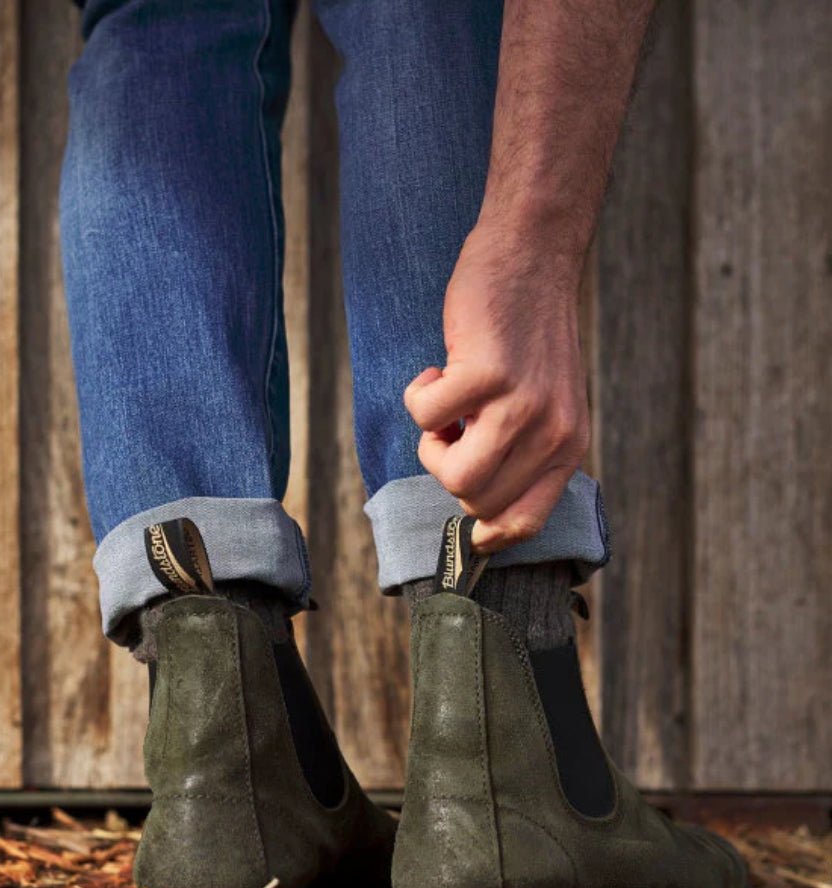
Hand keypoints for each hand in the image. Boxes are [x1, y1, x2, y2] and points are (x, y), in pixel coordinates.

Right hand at [404, 224, 589, 552]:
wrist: (531, 258)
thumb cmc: (526, 333)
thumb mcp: (546, 402)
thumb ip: (523, 450)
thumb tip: (481, 510)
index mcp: (567, 446)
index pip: (527, 521)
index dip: (490, 533)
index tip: (470, 531)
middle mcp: (551, 432)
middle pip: (476, 500)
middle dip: (449, 469)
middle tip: (454, 425)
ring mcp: (521, 405)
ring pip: (453, 474)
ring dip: (431, 443)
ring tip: (445, 404)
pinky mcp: (487, 374)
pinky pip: (426, 418)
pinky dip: (417, 394)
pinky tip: (439, 366)